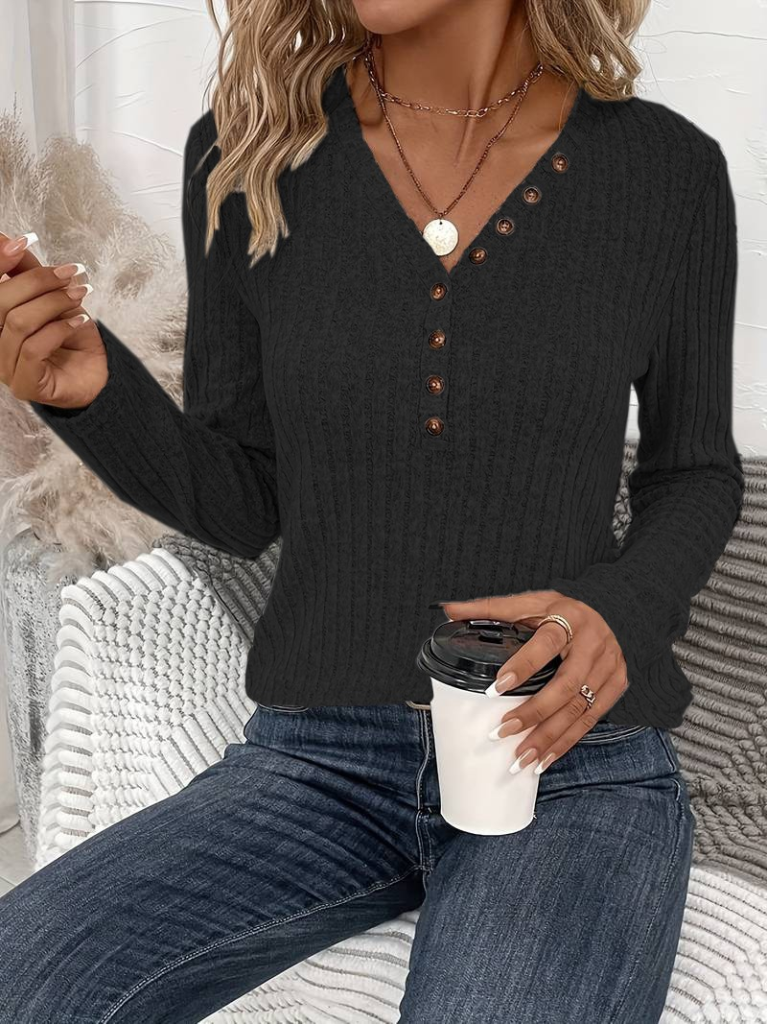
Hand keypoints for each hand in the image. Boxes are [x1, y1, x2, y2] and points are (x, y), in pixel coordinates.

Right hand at [0, 231, 106, 407]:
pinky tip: (79, 321)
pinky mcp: (24, 384)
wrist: (97, 375)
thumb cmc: (70, 338)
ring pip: (18, 323)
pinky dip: (58, 329)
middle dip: (37, 281)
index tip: (20, 242)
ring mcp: (4, 367)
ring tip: (79, 294)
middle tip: (69, 273)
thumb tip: (9, 239)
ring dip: (53, 303)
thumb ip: (29, 273)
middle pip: (0, 302)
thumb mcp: (51, 298)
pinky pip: (33, 348)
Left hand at [439, 590, 628, 773]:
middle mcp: (594, 643)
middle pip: (566, 685)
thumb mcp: (528, 603)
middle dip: (534, 713)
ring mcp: (609, 666)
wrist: (607, 611)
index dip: (523, 666)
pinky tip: (544, 759)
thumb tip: (448, 609)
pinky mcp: (616, 685)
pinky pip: (591, 720)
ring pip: (579, 709)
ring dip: (549, 738)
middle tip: (502, 732)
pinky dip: (566, 742)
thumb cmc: (558, 610)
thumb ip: (490, 609)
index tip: (496, 688)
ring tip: (521, 757)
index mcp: (569, 617)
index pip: (547, 643)